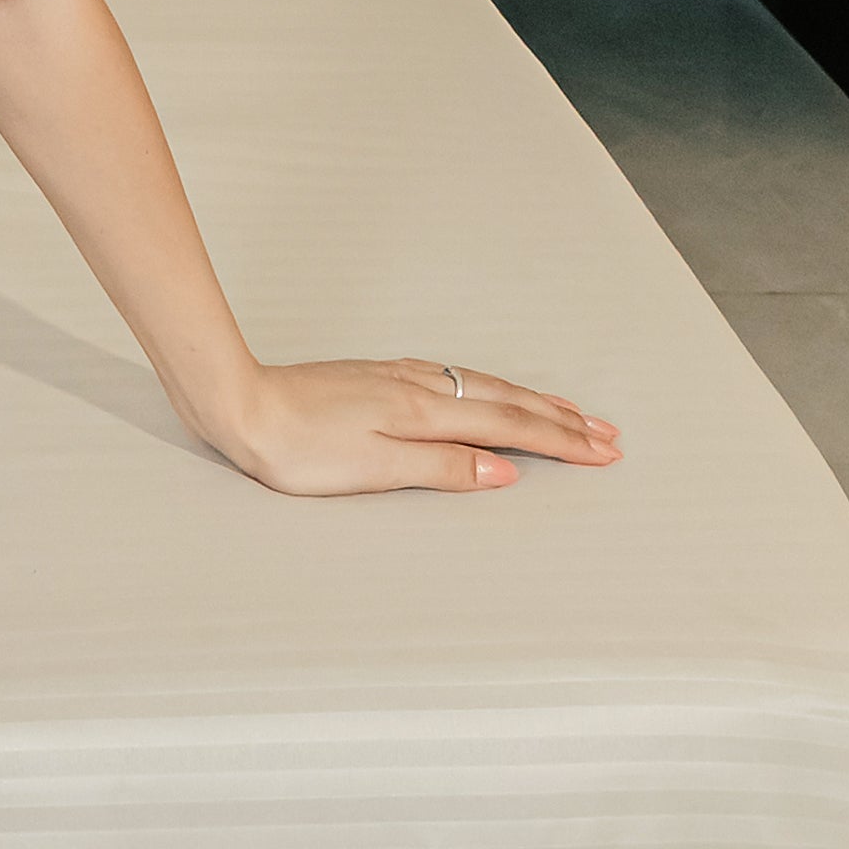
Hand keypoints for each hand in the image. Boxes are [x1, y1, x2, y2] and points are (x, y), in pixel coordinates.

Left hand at [208, 358, 619, 498]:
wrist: (239, 404)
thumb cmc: (297, 448)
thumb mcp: (374, 469)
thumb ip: (443, 468)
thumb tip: (506, 471)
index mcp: (425, 413)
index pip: (511, 428)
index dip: (561, 442)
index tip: (605, 453)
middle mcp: (421, 388)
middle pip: (508, 401)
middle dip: (563, 420)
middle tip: (609, 434)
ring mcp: (401, 378)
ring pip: (486, 387)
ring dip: (534, 401)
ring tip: (570, 413)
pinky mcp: (379, 378)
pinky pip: (459, 380)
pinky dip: (494, 389)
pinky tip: (493, 392)